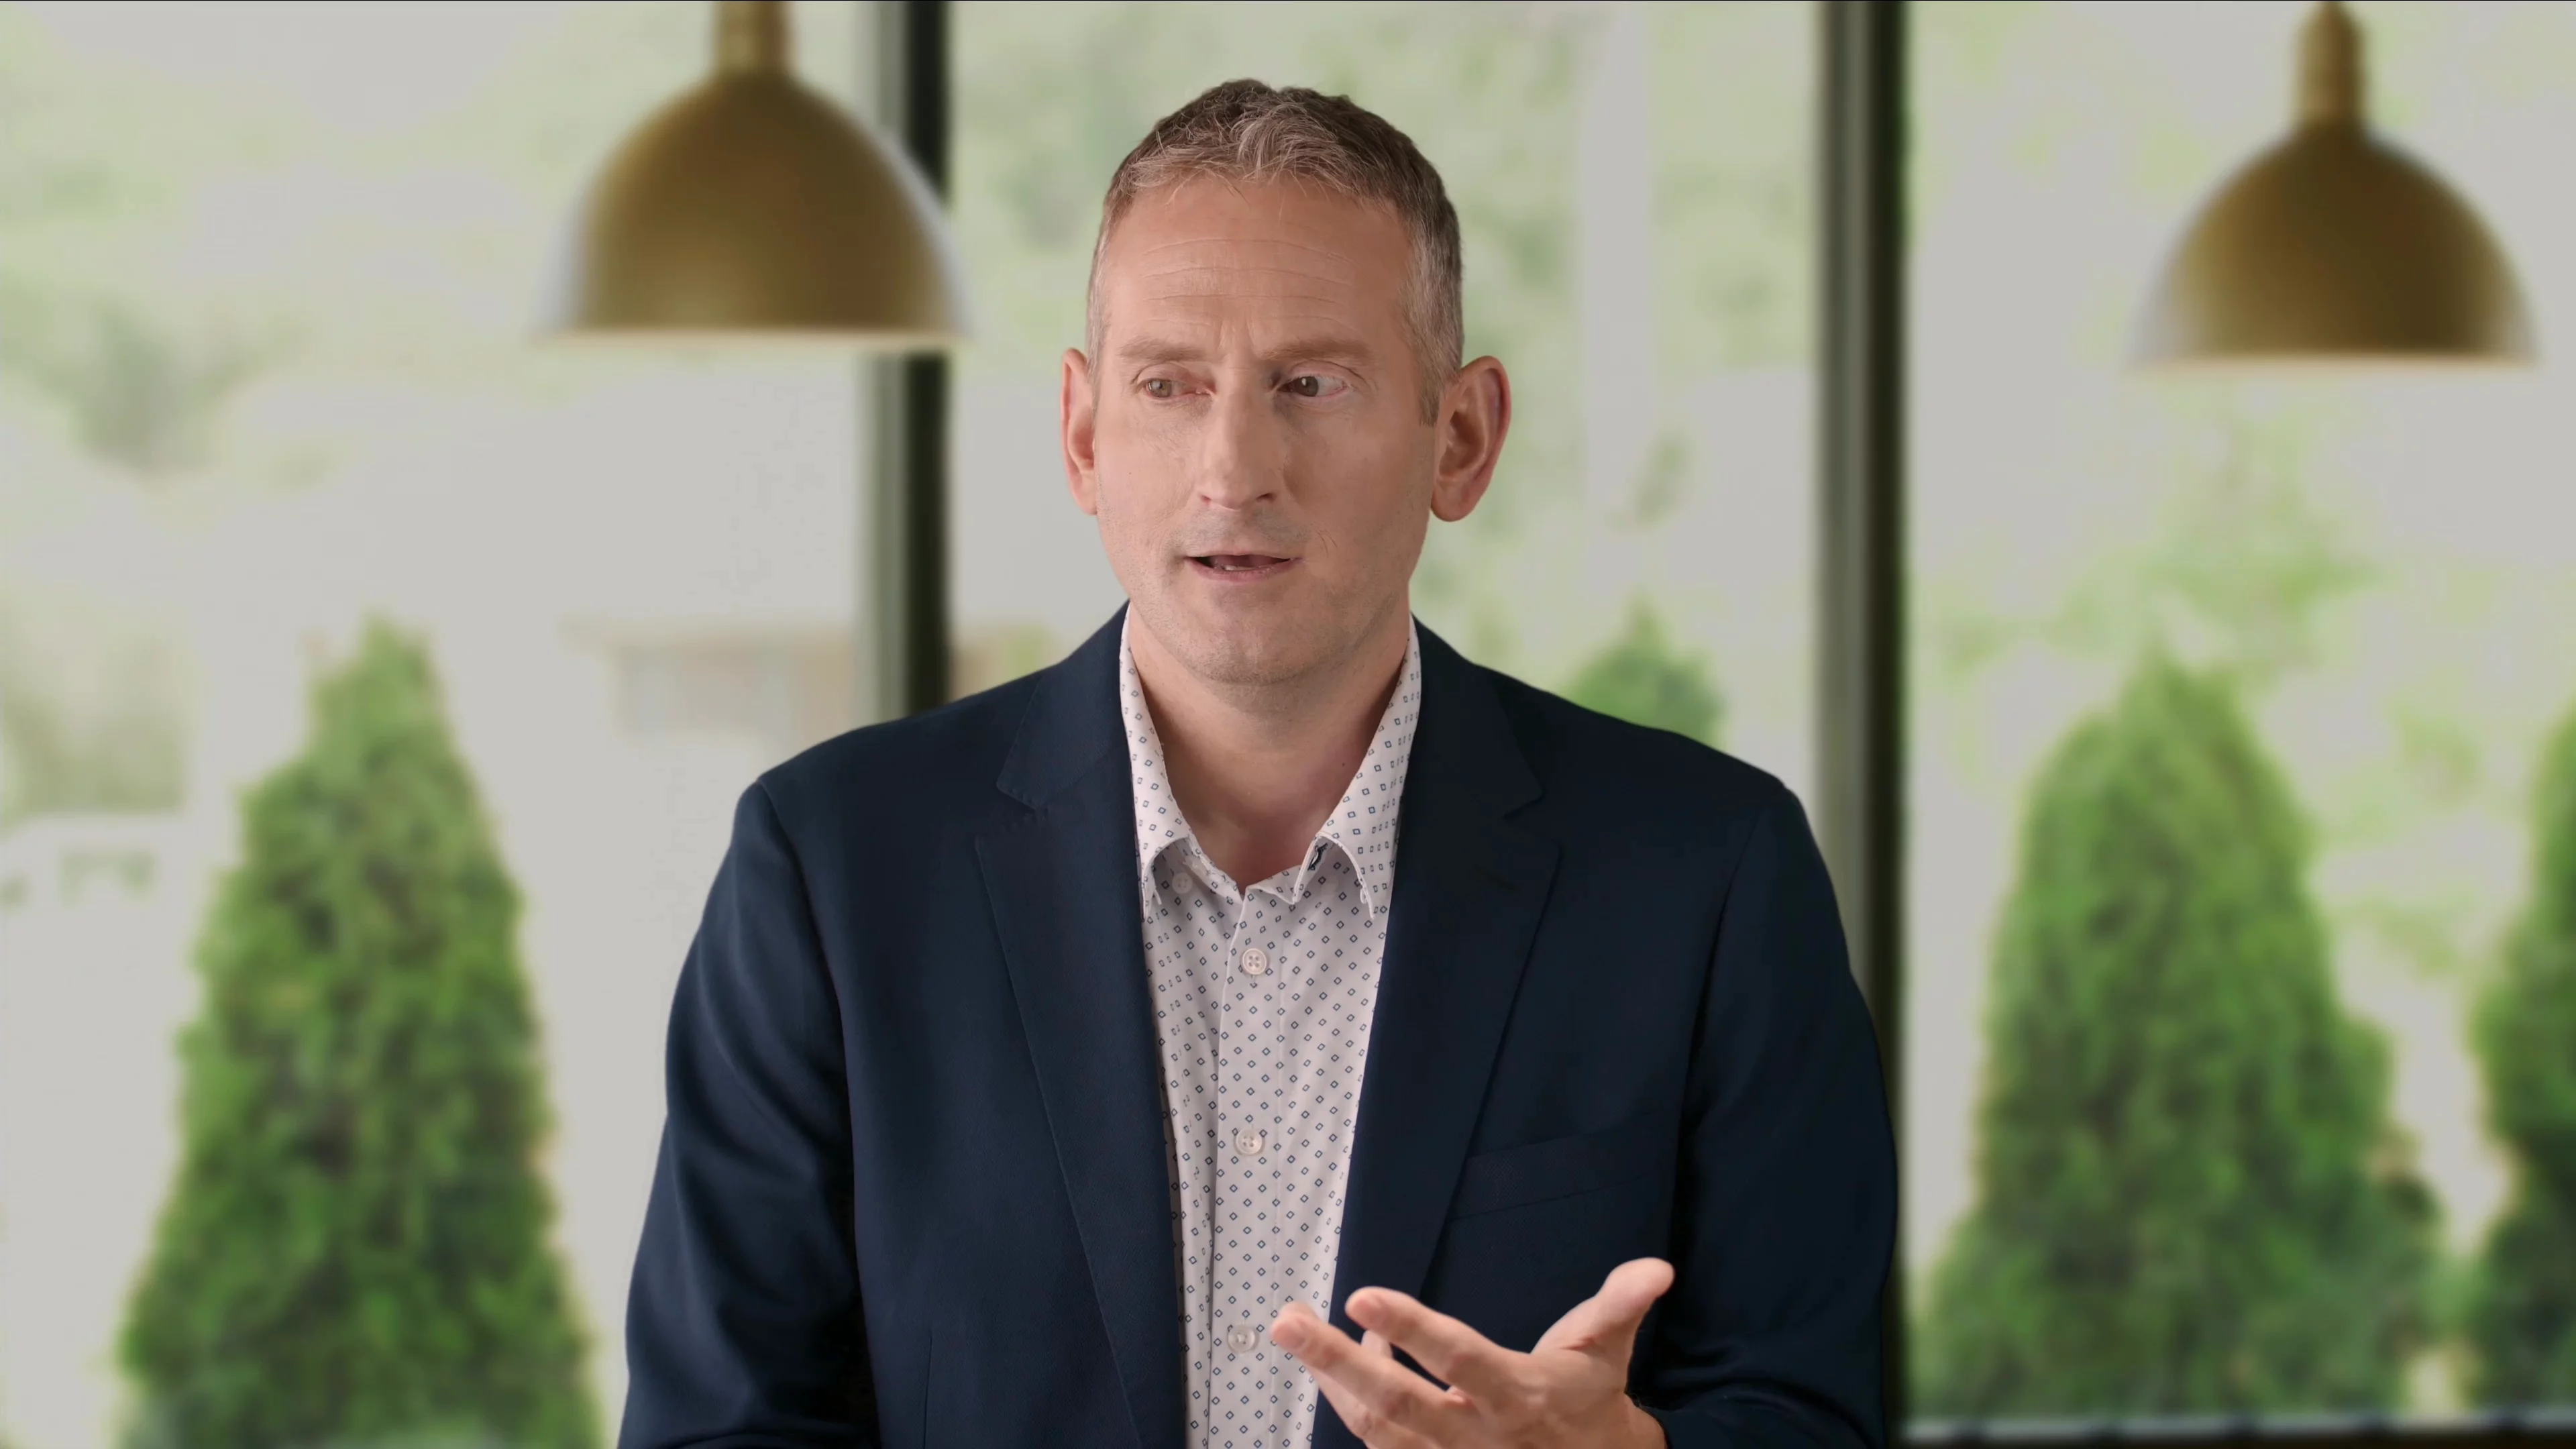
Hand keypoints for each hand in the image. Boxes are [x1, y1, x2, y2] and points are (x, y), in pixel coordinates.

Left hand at [1269, 1257, 1673, 1447]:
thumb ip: (1620, 1307)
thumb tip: (1657, 1269)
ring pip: (1374, 1425)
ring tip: (1292, 1328)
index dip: (1411, 1329)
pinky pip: (1376, 1441)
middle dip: (1335, 1361)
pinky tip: (1332, 1360)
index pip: (1458, 1359)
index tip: (1361, 1296)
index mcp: (1517, 1397)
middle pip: (1395, 1402)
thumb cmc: (1590, 1403)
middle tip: (1285, 1321)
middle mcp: (1475, 1437)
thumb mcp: (1608, 1353)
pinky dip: (1347, 1399)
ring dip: (1328, 1376)